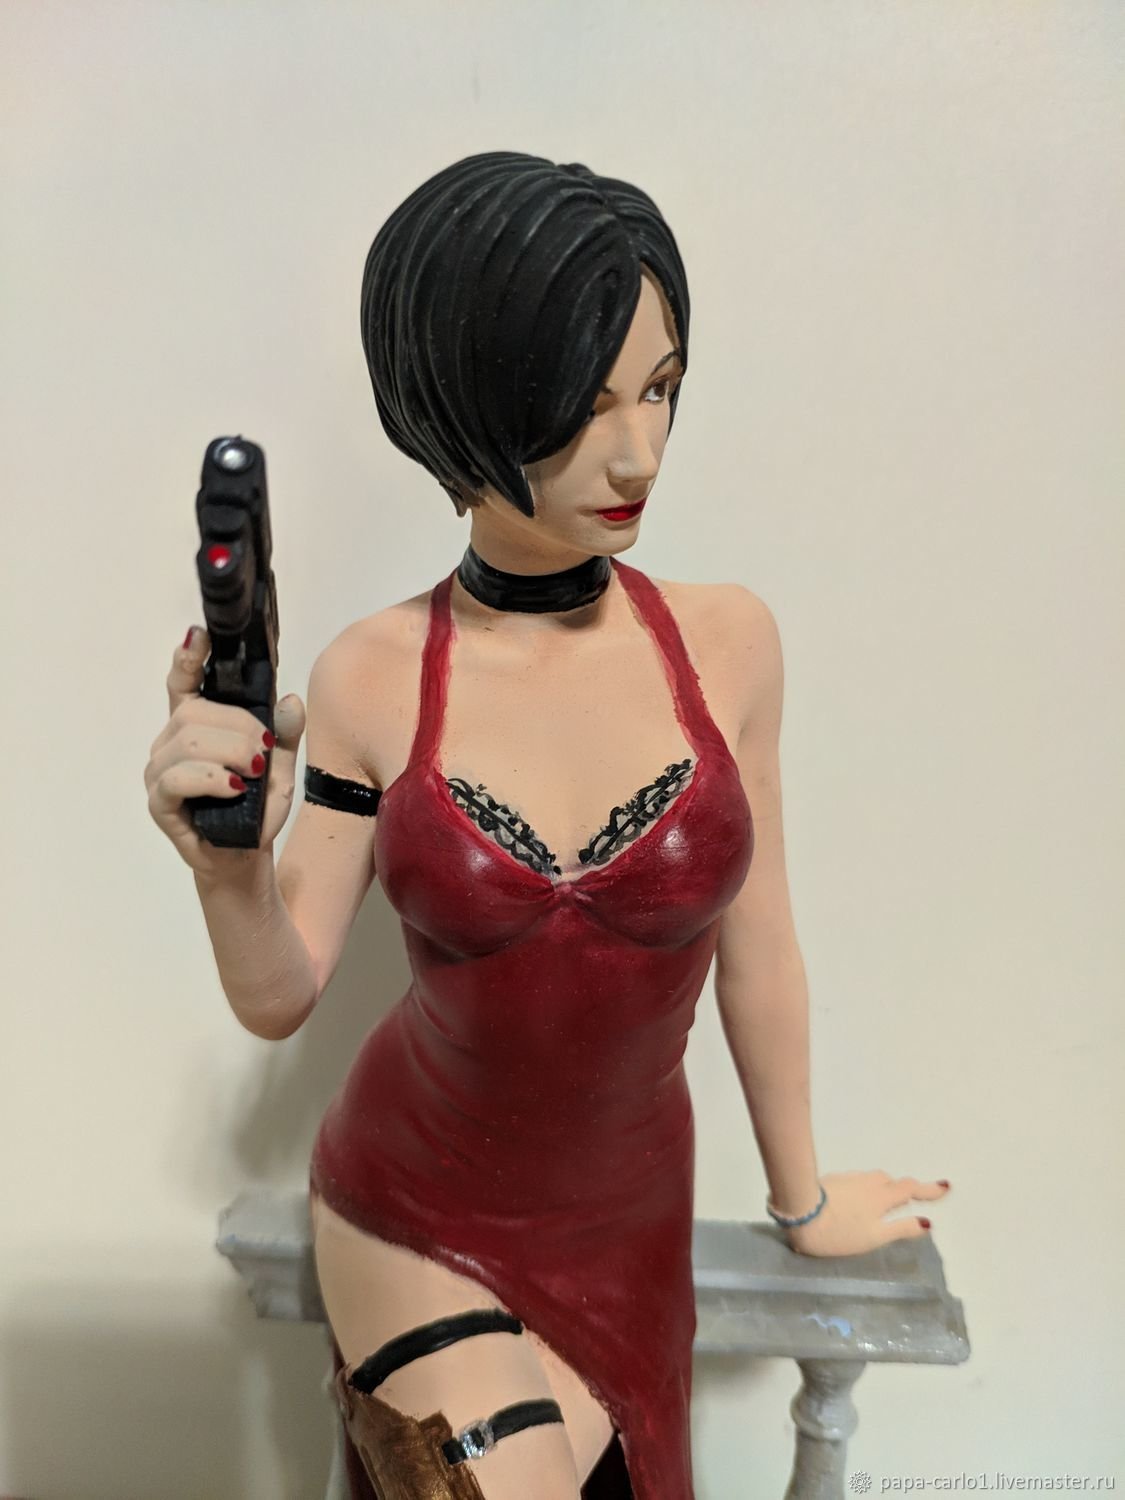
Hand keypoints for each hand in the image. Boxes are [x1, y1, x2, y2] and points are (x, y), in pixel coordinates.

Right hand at [145, 625, 305, 880]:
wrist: (245, 857)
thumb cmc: (255, 809)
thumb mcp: (280, 766)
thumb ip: (283, 733)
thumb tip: (290, 700)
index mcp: (197, 725)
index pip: (184, 683)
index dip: (188, 658)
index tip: (198, 635)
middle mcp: (171, 743)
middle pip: (194, 712)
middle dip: (237, 726)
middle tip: (262, 750)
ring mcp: (160, 772)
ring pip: (188, 740)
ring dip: (229, 753)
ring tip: (252, 774)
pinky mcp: (160, 802)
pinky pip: (178, 777)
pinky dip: (211, 778)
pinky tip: (234, 787)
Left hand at [782, 1170, 950, 1257]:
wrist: (799, 1211)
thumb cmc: (839, 1231)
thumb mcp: (874, 1237)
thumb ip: (900, 1229)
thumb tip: (927, 1223)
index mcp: (882, 1197)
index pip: (910, 1188)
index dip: (928, 1189)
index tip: (945, 1186)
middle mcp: (868, 1183)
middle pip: (891, 1182)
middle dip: (902, 1189)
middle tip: (910, 1200)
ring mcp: (848, 1179)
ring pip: (872, 1180)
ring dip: (882, 1188)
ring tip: (881, 1203)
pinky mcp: (831, 1180)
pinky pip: (855, 1182)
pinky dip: (862, 1189)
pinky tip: (853, 1201)